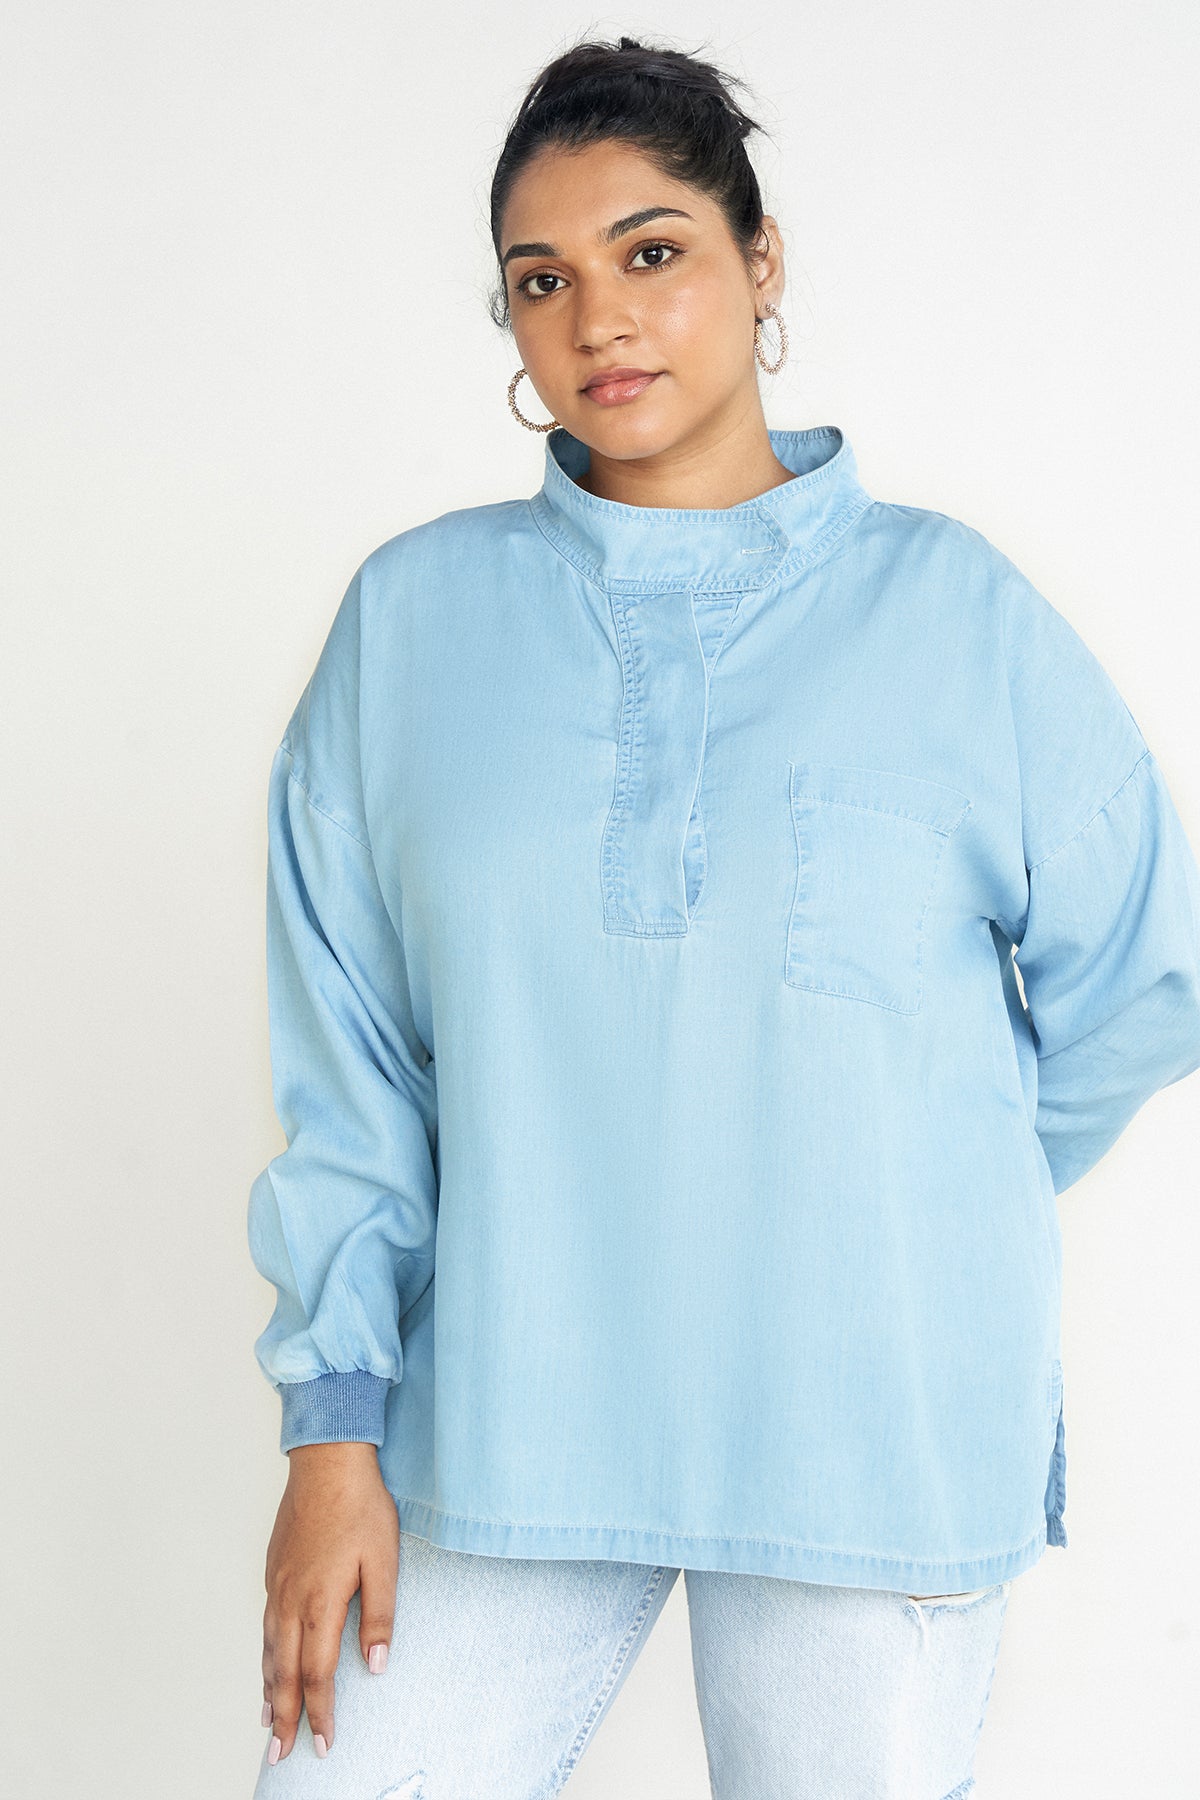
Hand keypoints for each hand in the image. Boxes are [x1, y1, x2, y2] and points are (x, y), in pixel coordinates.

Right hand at [261, 1443, 397, 1762]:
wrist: (327, 1461)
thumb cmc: (360, 1506)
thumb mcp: (384, 1559)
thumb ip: (381, 1614)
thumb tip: (377, 1664)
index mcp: (321, 1601)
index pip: (317, 1673)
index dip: (321, 1712)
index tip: (325, 1743)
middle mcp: (291, 1599)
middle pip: (283, 1672)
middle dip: (283, 1717)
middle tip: (279, 1755)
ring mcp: (278, 1585)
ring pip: (268, 1651)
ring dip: (268, 1690)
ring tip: (267, 1722)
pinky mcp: (274, 1570)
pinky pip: (265, 1626)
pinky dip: (264, 1656)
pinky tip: (267, 1663)